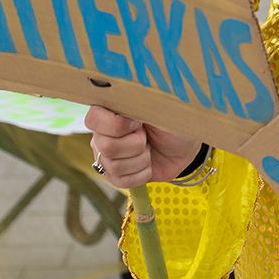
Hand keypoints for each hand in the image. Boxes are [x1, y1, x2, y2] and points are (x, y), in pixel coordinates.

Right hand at [85, 107, 202, 188]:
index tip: (138, 122)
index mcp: (108, 111)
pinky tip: (148, 163)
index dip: (118, 125)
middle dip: (136, 144)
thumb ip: (138, 101)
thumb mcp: (159, 106)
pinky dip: (142, 173)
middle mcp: (102, 134)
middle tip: (147, 136)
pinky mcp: (116, 175)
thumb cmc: (172, 120)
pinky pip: (121, 181)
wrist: (184, 146)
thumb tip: (123, 96)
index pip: (94, 119)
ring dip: (141, 159)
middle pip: (106, 147)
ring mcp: (106, 156)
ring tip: (149, 149)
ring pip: (114, 167)